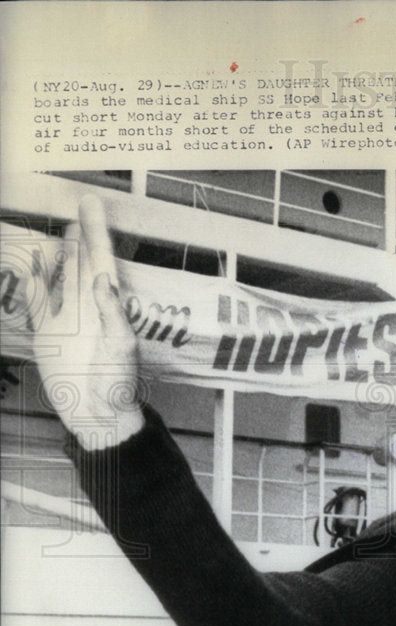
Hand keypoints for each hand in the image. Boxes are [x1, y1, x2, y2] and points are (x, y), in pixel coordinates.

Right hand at [28, 195, 143, 449]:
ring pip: (63, 277)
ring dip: (63, 255)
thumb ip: (113, 313)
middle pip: (84, 261)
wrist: (97, 412)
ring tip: (65, 231)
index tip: (92, 206)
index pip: (103, 259)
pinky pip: (40, 303)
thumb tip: (104, 280)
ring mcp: (68, 318)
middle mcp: (90, 306)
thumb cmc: (117, 382)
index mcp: (110, 305)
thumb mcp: (122, 347)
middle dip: (84, 234)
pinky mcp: (49, 334)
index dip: (97, 232)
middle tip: (83, 205)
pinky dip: (36, 284)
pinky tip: (36, 267)